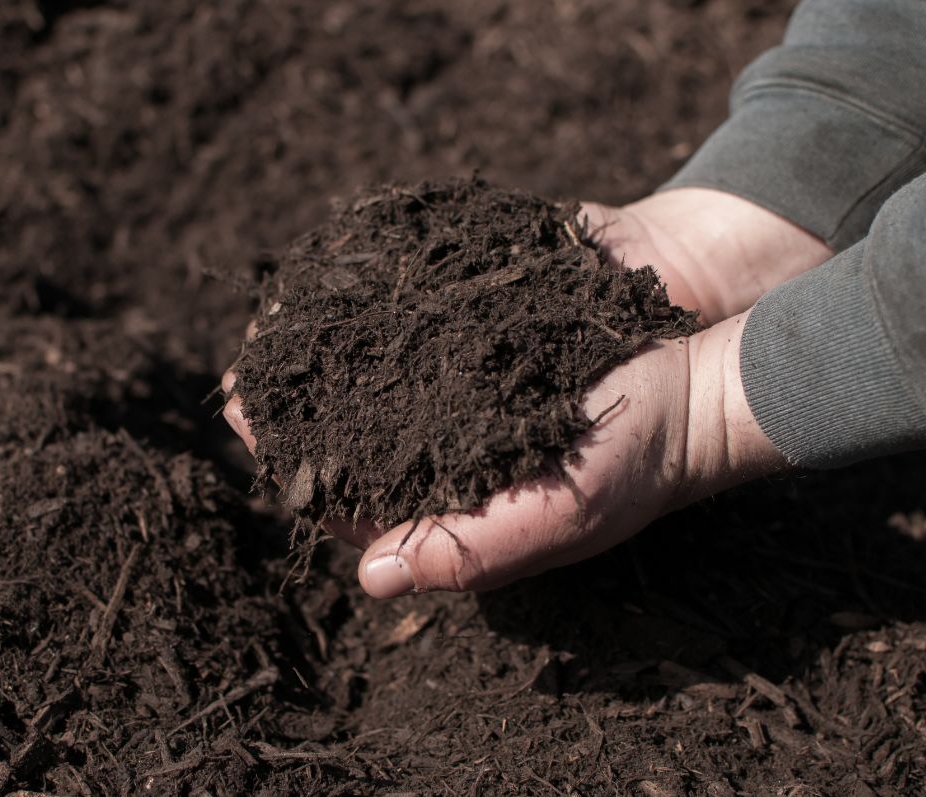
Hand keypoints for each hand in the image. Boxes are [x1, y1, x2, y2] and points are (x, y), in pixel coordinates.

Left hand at [222, 188, 828, 596]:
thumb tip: (369, 579)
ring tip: (270, 324)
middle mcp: (447, 441)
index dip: (297, 466)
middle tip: (237, 378)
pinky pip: (413, 313)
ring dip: (322, 348)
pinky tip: (331, 279)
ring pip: (372, 367)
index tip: (244, 426)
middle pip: (350, 426)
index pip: (356, 495)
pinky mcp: (482, 321)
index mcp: (453, 499)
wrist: (705, 367)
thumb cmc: (637, 456)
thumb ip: (468, 549)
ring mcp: (460, 379)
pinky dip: (373, 299)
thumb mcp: (559, 514)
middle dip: (293, 403)